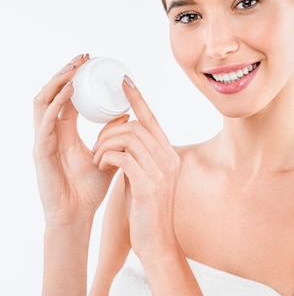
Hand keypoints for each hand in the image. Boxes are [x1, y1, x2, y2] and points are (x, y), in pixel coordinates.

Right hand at [33, 54, 125, 225]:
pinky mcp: (40, 152)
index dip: (74, 78)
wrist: (77, 215)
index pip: (65, 98)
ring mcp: (42, 141)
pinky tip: (69, 92)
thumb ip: (114, 135)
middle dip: (65, 73)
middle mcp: (50, 133)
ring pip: (42, 103)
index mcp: (64, 133)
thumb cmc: (89, 189)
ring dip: (58, 82)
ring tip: (74, 68)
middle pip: (50, 94)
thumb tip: (128, 112)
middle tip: (82, 57)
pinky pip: (45, 123)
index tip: (89, 61)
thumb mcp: (107, 155)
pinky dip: (56, 105)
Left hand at [92, 75, 180, 257]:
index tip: (124, 80)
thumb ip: (139, 156)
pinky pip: (123, 157)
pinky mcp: (148, 184)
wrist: (156, 241)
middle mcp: (169, 158)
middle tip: (96, 143)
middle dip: (111, 130)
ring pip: (129, 139)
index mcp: (169, 154)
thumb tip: (124, 137)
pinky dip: (107, 157)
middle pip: (137, 126)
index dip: (137, 98)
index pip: (152, 118)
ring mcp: (161, 171)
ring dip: (106, 144)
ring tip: (97, 157)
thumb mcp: (145, 177)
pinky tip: (101, 165)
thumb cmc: (146, 209)